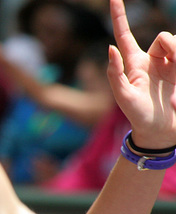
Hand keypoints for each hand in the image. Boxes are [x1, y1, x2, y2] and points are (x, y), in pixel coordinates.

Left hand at [108, 0, 175, 148]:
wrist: (160, 131)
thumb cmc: (137, 115)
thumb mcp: (123, 96)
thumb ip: (115, 73)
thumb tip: (109, 48)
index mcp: (133, 63)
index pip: (124, 35)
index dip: (119, 16)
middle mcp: (152, 60)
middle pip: (164, 37)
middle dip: (173, 47)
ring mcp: (170, 64)